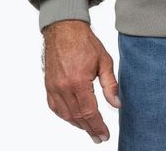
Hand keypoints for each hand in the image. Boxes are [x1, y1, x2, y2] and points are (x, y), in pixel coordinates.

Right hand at [41, 19, 119, 143]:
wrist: (64, 29)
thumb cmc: (84, 42)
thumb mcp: (104, 60)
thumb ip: (110, 84)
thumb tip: (117, 103)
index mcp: (79, 82)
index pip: (90, 112)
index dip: (98, 126)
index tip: (104, 135)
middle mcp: (64, 87)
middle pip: (78, 117)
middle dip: (89, 129)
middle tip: (98, 136)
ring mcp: (54, 87)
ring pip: (66, 115)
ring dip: (78, 124)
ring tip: (88, 129)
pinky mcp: (48, 85)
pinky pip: (55, 107)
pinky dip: (65, 116)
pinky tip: (73, 118)